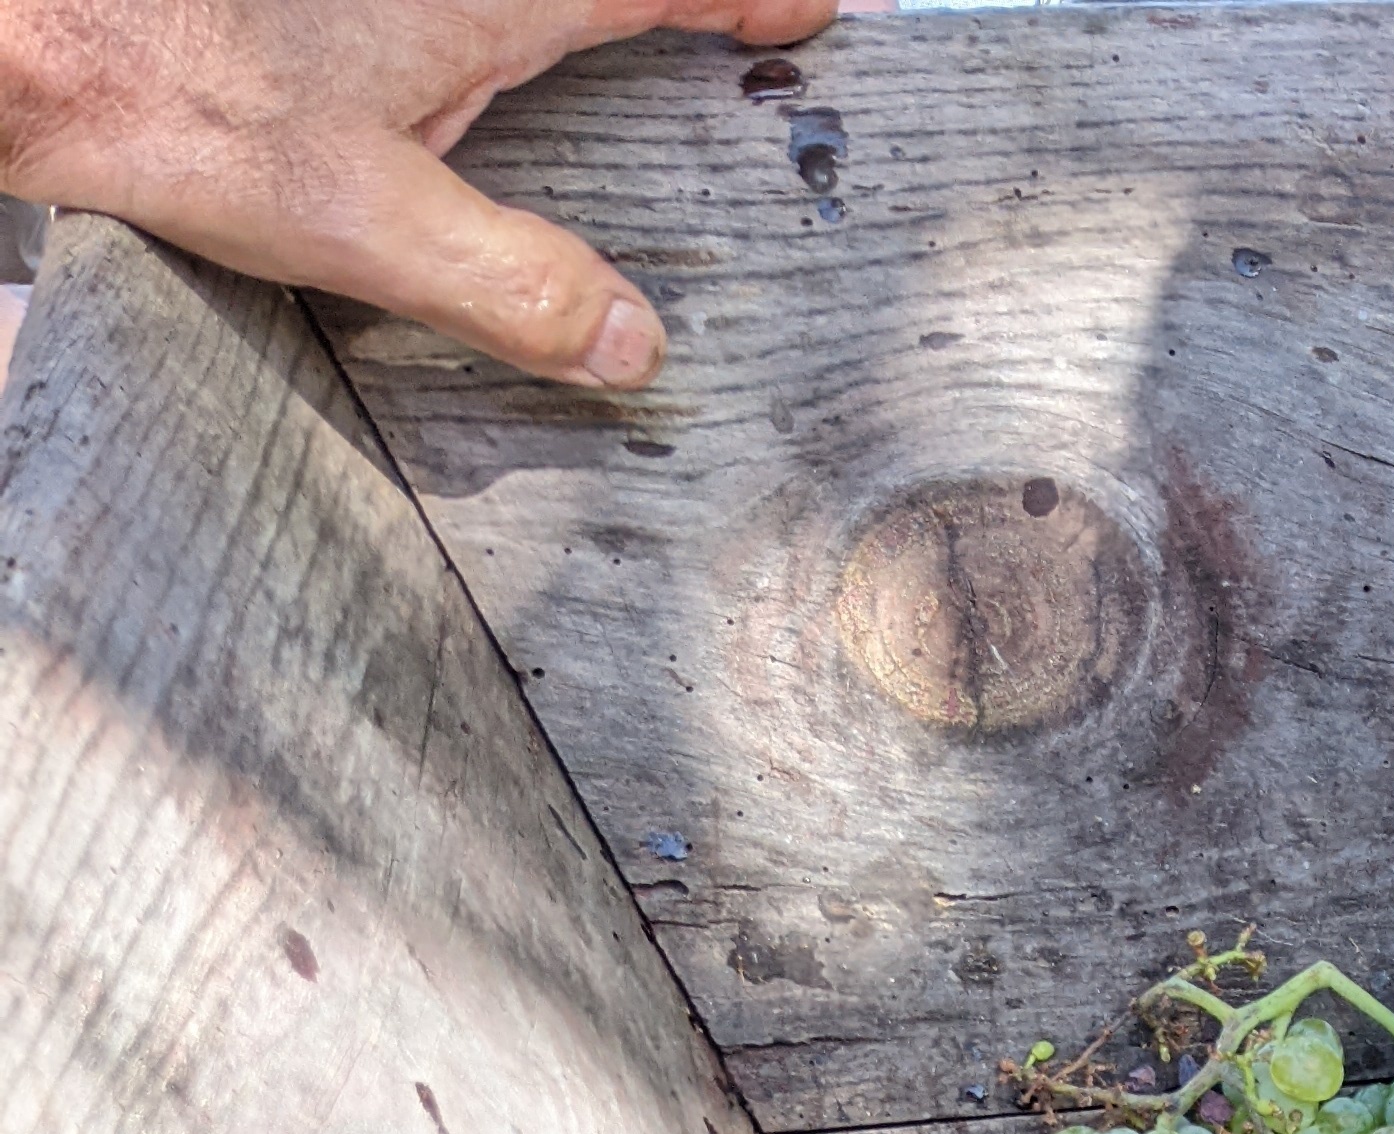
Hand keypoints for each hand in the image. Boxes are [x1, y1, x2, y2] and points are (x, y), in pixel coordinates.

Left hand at [0, 0, 838, 384]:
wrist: (25, 30)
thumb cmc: (169, 95)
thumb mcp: (354, 218)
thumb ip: (507, 283)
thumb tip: (633, 344)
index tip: (819, 11)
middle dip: (676, 0)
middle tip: (742, 25)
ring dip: (587, 18)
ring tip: (639, 44)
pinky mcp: (322, 11)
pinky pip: (459, 18)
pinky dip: (506, 38)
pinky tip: (487, 77)